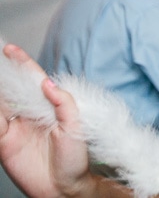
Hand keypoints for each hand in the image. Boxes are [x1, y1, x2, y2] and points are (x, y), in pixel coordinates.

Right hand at [0, 44, 93, 196]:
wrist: (64, 188)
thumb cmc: (76, 159)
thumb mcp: (76, 127)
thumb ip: (64, 104)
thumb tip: (48, 83)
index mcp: (49, 106)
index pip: (33, 80)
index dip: (23, 64)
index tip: (11, 49)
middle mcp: (30, 113)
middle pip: (12, 87)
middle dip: (2, 72)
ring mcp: (15, 127)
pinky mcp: (4, 142)